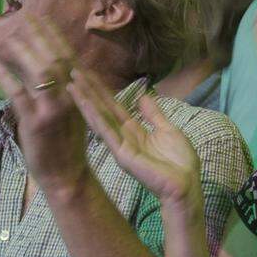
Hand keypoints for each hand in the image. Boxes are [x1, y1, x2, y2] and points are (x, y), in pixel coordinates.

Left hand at [0, 16, 89, 193]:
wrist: (68, 175)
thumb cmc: (66, 144)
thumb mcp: (71, 113)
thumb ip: (61, 90)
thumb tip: (45, 67)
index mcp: (80, 94)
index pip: (67, 57)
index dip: (53, 35)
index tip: (40, 17)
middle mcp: (71, 98)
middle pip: (55, 57)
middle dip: (38, 35)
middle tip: (23, 16)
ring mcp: (54, 110)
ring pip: (40, 71)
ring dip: (22, 51)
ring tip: (5, 36)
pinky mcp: (37, 122)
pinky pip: (19, 94)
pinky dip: (7, 77)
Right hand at [69, 67, 201, 207]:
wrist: (186, 185)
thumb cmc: (180, 163)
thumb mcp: (168, 130)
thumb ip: (153, 115)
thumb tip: (143, 97)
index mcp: (134, 131)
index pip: (114, 107)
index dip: (102, 91)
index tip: (89, 74)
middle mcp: (123, 137)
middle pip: (103, 109)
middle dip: (88, 91)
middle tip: (73, 71)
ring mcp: (120, 146)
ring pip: (99, 118)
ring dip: (85, 100)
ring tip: (71, 83)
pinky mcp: (122, 154)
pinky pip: (106, 132)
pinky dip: (94, 116)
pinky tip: (84, 102)